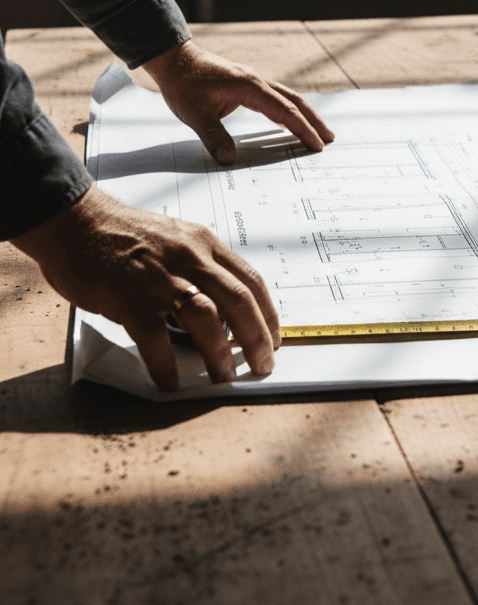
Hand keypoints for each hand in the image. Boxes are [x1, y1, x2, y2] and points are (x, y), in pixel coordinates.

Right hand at [12, 186, 279, 390]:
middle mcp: (190, 258)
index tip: (274, 338)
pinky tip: (170, 381)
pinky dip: (165, 363)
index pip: (251, 280)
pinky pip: (155, 337)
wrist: (76, 223)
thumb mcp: (176, 238)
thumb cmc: (124, 234)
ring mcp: (160, 278)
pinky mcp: (129, 298)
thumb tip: (222, 307)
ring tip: (224, 375)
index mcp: (204, 244)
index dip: (268, 313)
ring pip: (206, 317)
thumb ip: (200, 266)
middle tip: (263, 365)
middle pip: (239, 300)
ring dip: (220, 351)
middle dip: (257, 337)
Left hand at [144, 40, 334, 163]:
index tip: (316, 144)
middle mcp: (257, 81)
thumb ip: (214, 136)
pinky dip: (288, 110)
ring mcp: (253, 81)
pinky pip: (275, 98)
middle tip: (330, 138)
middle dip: (314, 121)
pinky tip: (288, 121)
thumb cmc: (183, 84)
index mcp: (250, 87)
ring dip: (304, 114)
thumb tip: (229, 159)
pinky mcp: (247, 84)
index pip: (285, 111)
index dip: (303, 129)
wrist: (174, 59)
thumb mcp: (195, 114)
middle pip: (295, 101)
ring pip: (287, 97)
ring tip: (318, 130)